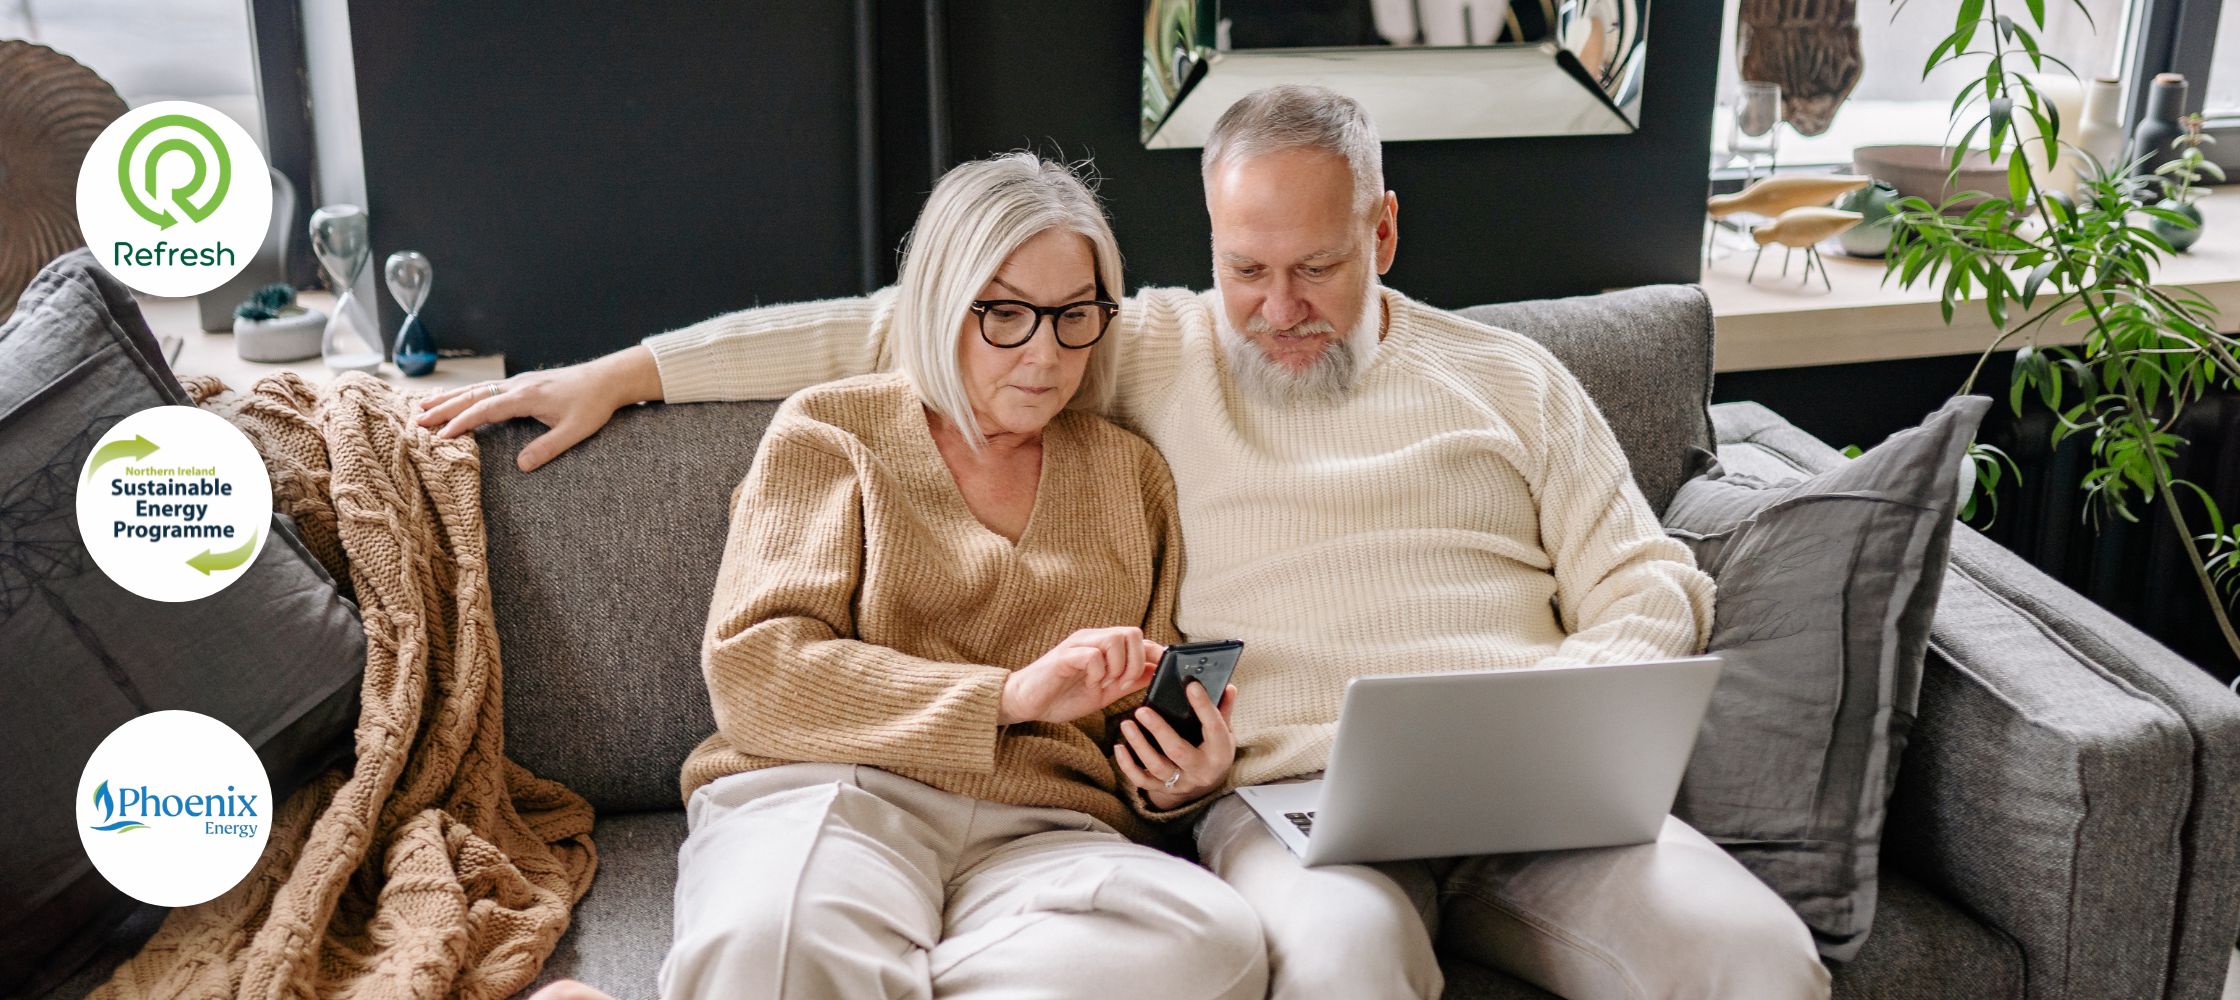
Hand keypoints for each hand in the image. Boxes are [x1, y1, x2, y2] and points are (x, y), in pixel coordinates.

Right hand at [413, 345, 659, 471]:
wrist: (607, 379)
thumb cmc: (593, 405)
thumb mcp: (575, 431)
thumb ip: (548, 448)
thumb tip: (521, 466)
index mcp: (525, 397)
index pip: (484, 410)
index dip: (461, 423)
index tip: (441, 437)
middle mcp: (516, 386)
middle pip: (472, 396)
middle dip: (443, 409)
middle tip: (416, 421)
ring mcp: (518, 382)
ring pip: (476, 389)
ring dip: (449, 399)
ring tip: (423, 408)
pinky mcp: (522, 384)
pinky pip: (486, 388)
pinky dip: (466, 394)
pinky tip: (457, 399)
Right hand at [998, 628, 1159, 725]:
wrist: (1027, 704)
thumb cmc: (1063, 696)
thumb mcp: (1105, 691)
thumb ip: (1129, 681)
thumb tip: (1156, 672)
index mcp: (1104, 646)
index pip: (1139, 639)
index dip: (1155, 654)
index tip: (1161, 673)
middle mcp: (1092, 639)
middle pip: (1133, 633)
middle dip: (1135, 663)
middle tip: (1121, 683)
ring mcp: (1078, 645)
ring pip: (1115, 639)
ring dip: (1117, 667)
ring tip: (1103, 684)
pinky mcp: (1064, 656)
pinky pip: (1093, 655)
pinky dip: (1098, 673)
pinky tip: (1089, 684)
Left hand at [1114, 680, 1237, 810]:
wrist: (1208, 784)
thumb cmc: (1214, 750)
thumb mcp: (1224, 732)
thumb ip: (1223, 710)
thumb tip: (1228, 687)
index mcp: (1220, 752)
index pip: (1213, 727)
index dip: (1203, 705)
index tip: (1191, 685)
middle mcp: (1201, 770)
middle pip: (1178, 750)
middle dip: (1159, 730)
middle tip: (1142, 710)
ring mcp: (1181, 782)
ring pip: (1157, 766)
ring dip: (1139, 745)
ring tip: (1126, 724)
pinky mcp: (1164, 789)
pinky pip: (1142, 780)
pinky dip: (1128, 766)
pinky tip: (1119, 748)